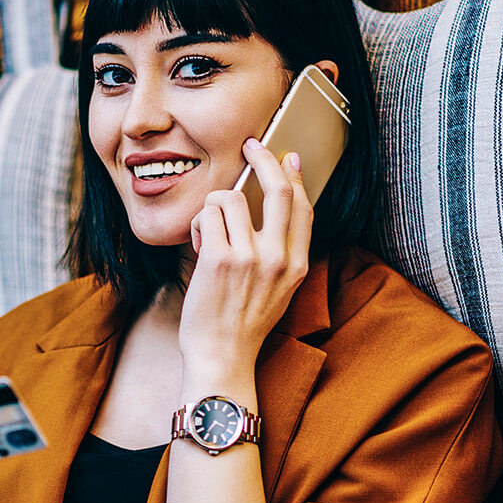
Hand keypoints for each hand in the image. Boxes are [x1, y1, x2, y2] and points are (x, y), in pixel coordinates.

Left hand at [182, 138, 312, 370]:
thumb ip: (282, 254)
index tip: (287, 157)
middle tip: (251, 145)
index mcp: (297, 265)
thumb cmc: (243, 324)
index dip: (295, 177)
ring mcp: (249, 258)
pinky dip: (199, 224)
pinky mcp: (218, 260)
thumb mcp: (279, 291)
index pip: (303, 207)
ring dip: (215, 205)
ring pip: (233, 197)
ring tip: (210, 229)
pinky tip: (199, 244)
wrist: (222, 357)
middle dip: (263, 158)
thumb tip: (275, 211)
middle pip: (278, 189)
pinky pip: (208, 215)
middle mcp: (278, 259)